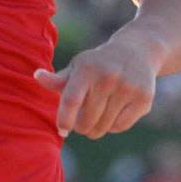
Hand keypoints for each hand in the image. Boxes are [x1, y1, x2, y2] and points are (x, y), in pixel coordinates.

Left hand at [34, 35, 157, 138]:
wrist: (136, 52)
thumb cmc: (97, 64)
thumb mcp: (78, 67)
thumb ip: (58, 79)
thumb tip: (37, 76)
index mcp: (86, 69)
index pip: (71, 100)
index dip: (65, 118)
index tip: (62, 130)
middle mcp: (107, 77)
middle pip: (87, 118)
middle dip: (80, 127)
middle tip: (79, 126)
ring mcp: (127, 88)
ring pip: (104, 125)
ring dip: (95, 130)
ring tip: (92, 124)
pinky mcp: (143, 98)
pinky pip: (121, 126)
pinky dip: (112, 128)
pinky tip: (109, 119)